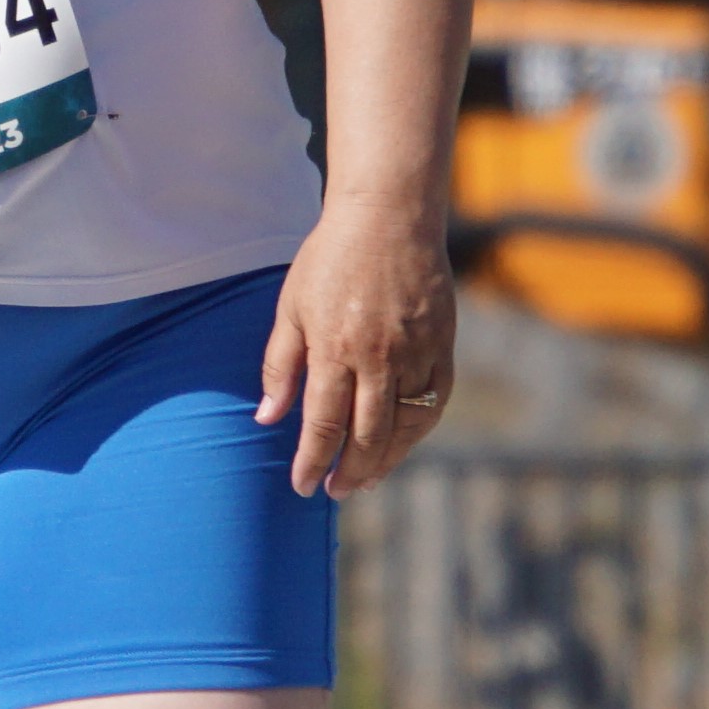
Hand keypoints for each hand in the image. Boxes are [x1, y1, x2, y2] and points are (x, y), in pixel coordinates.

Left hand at [257, 194, 454, 502]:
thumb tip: (266, 417)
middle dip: (350, 471)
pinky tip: (400, 444)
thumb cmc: (331, 259)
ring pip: (405, 425)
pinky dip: (417, 430)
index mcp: (334, 347)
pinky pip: (433, 401)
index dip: (312, 460)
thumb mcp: (291, 307)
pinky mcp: (442, 344)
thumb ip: (279, 365)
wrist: (390, 216)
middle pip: (366, 434)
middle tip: (336, 492)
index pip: (322, 423)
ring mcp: (416, 351)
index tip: (303, 486)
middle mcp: (378, 356)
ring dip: (385, 460)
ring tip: (366, 480)